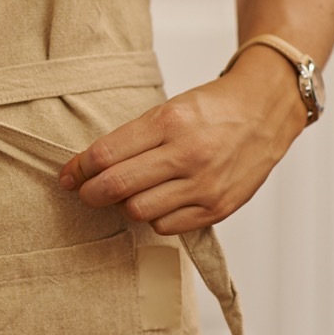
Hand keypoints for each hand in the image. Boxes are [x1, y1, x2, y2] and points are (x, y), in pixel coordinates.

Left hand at [58, 49, 306, 234]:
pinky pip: (166, 226)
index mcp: (170, 122)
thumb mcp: (169, 109)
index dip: (78, 169)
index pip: (106, 154)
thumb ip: (132, 139)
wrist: (266, 111)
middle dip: (90, 193)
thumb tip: (87, 168)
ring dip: (124, 205)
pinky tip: (157, 201)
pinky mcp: (219, 208)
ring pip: (138, 211)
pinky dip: (153, 217)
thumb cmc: (212, 108)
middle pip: (117, 186)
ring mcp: (205, 184)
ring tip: (127, 194)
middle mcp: (188, 154)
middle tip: (85, 191)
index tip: (68, 175)